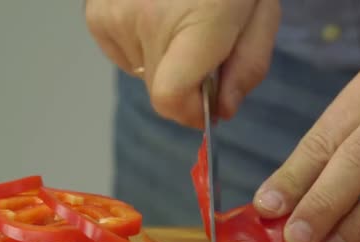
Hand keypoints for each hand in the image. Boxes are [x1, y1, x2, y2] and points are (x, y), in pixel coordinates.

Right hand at [85, 0, 279, 127]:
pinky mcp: (98, 13)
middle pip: (160, 91)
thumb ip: (248, 67)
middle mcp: (147, 19)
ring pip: (143, 73)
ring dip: (165, 62)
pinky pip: (123, 55)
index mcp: (197, 22)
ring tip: (181, 22)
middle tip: (204, 48)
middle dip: (186, 84)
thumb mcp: (261, 16)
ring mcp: (116, 14)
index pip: (170, 97)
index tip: (206, 103)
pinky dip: (143, 47)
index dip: (189, 112)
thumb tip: (221, 110)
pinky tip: (158, 18)